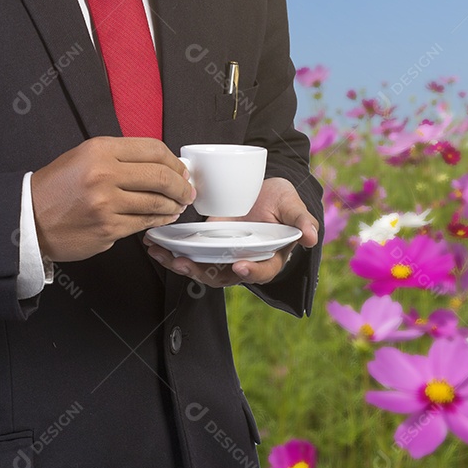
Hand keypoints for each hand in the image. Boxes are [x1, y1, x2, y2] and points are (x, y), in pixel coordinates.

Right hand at [31, 137, 194, 261]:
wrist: (29, 218)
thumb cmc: (57, 187)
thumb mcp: (84, 156)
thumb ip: (121, 157)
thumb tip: (162, 164)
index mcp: (100, 150)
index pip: (153, 149)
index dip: (174, 161)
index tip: (181, 169)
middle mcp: (104, 175)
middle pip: (162, 177)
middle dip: (182, 185)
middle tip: (188, 190)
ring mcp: (107, 204)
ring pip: (157, 203)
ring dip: (174, 205)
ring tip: (178, 204)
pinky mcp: (109, 229)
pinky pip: (144, 223)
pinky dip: (159, 220)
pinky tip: (163, 217)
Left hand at [144, 177, 317, 286]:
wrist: (264, 191)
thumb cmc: (282, 202)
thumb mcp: (293, 207)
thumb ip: (301, 221)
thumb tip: (312, 237)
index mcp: (269, 257)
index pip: (262, 271)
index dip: (252, 271)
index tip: (241, 266)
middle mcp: (245, 261)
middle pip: (224, 276)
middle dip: (202, 273)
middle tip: (184, 263)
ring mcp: (224, 255)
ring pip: (203, 269)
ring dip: (181, 265)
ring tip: (162, 255)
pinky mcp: (208, 244)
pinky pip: (191, 254)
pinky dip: (173, 252)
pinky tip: (155, 245)